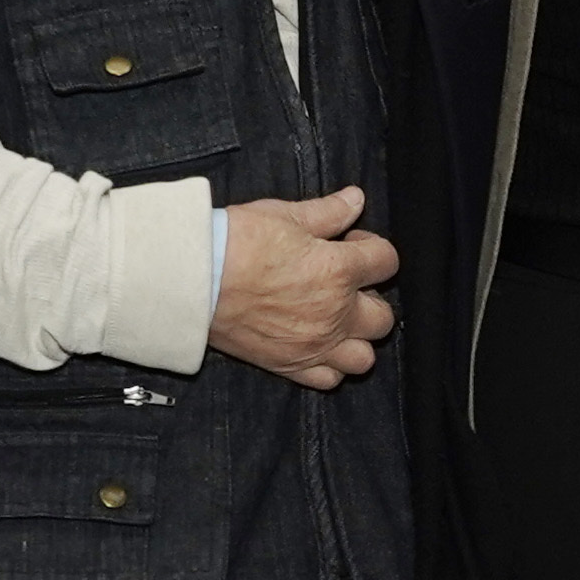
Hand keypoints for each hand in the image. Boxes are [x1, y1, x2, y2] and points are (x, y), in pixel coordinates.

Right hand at [212, 185, 394, 388]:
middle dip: (371, 297)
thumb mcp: (285, 216)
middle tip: (345, 284)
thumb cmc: (235, 243)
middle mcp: (335, 314)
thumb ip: (328, 212)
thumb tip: (356, 199)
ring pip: (363, 358)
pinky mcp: (288, 365)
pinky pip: (328, 380)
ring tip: (335, 320)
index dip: (372, 248)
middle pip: (384, 317)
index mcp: (339, 271)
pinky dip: (329, 366)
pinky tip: (315, 344)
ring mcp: (313, 345)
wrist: (192, 279)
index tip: (351, 243)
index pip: (387, 261)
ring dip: (357, 338)